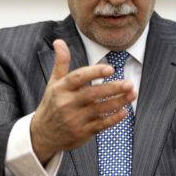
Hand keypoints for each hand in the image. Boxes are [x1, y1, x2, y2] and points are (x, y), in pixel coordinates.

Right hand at [30, 39, 135, 163]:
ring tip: (132, 94)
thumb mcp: (54, 83)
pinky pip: (101, 125)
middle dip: (113, 88)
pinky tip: (125, 111)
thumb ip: (61, 62)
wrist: (43, 134)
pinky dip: (114, 119)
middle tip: (129, 83)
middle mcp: (67, 103)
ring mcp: (75, 119)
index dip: (95, 72)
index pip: (78, 77)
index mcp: (61, 88)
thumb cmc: (52, 104)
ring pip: (100, 109)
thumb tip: (59, 41)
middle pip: (93, 94)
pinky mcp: (82, 132)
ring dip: (118, 102)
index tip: (111, 69)